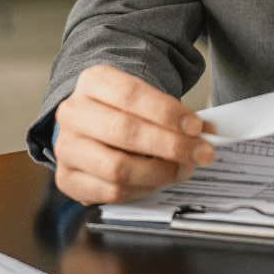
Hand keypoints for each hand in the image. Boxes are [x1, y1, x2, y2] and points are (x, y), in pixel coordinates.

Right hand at [52, 65, 214, 204]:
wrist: (91, 125)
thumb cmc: (124, 111)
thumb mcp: (146, 99)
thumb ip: (172, 113)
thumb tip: (206, 132)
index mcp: (93, 82)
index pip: (131, 94)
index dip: (167, 112)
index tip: (196, 126)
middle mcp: (74, 112)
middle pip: (125, 131)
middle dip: (170, 145)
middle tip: (200, 153)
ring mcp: (67, 147)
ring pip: (117, 167)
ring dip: (159, 173)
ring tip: (181, 170)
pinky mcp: (68, 178)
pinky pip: (110, 192)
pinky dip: (141, 190)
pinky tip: (155, 181)